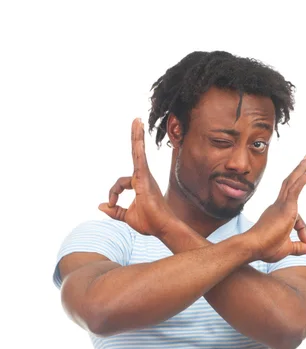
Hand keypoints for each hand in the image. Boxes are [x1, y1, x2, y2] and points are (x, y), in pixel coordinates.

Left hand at [98, 118, 177, 236]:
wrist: (163, 228)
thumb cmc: (150, 223)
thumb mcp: (127, 217)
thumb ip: (115, 211)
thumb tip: (101, 206)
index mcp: (140, 185)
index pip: (121, 184)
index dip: (112, 194)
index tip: (110, 204)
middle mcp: (144, 178)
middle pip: (136, 154)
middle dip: (136, 139)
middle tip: (136, 121)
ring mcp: (146, 177)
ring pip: (138, 153)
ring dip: (137, 136)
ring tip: (137, 120)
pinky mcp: (145, 178)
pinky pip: (140, 159)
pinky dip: (138, 147)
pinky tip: (139, 135)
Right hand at [246, 155, 305, 262]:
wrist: (252, 247)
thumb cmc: (265, 249)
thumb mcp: (287, 249)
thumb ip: (300, 248)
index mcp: (277, 215)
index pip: (296, 217)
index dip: (303, 230)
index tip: (305, 241)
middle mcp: (277, 207)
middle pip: (289, 185)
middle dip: (298, 172)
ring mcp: (280, 206)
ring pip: (291, 183)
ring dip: (301, 170)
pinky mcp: (284, 207)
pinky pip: (294, 190)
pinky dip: (302, 181)